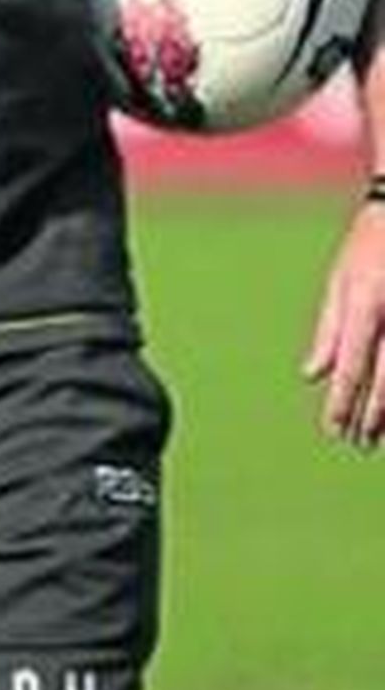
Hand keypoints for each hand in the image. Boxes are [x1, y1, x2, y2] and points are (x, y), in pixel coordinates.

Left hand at [304, 201, 384, 446]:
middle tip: (356, 444)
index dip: (342, 403)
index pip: (351, 367)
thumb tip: (312, 376)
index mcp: (366, 304)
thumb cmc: (369, 245)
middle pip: (384, 381)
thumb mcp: (341, 281)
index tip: (333, 430)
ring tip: (377, 435)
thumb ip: (330, 331)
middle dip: (369, 417)